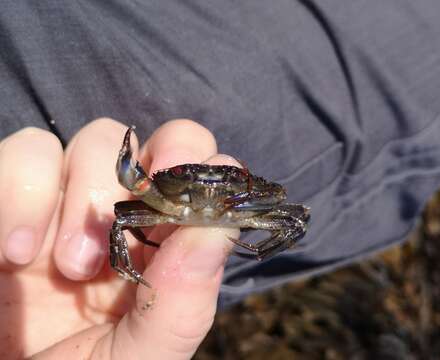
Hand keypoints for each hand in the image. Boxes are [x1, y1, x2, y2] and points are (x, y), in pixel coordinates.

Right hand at [0, 118, 237, 358]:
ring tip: (70, 268)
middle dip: (148, 174)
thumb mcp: (139, 355)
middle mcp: (127, 216)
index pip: (203, 179)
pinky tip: (13, 255)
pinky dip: (20, 193)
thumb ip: (183, 300)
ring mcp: (71, 201)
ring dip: (82, 199)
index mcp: (166, 248)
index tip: (185, 197)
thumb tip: (222, 227)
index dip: (202, 173)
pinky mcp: (16, 198)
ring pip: (97, 139)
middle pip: (161, 142)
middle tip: (126, 220)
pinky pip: (27, 153)